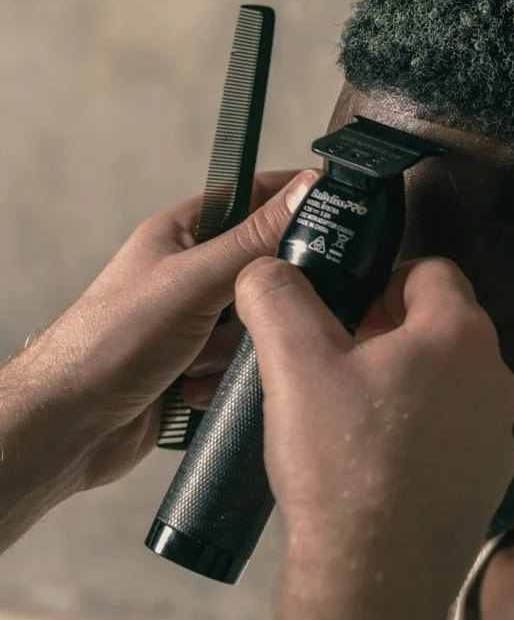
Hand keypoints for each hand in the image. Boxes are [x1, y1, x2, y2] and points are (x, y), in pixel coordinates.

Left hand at [1, 168, 319, 518]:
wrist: (67, 428)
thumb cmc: (106, 342)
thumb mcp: (192, 281)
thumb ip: (253, 239)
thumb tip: (307, 191)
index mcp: (180, 234)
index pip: (251, 198)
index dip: (293, 200)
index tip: (340, 210)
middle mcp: (188, 275)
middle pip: (263, 267)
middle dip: (273, 292)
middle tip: (285, 305)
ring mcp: (192, 324)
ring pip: (257, 321)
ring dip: (245, 345)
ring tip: (214, 358)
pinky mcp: (196, 370)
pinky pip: (241, 365)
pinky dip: (231, 379)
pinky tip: (204, 387)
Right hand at [235, 255, 513, 609]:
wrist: (374, 581)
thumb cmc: (340, 462)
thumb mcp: (292, 363)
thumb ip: (278, 297)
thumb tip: (267, 269)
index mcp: (459, 335)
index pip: (431, 271)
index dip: (381, 282)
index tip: (341, 314)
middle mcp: (495, 379)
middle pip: (441, 328)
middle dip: (388, 334)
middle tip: (334, 362)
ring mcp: (498, 436)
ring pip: (447, 384)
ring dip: (403, 385)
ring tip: (346, 417)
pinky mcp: (488, 485)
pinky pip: (452, 436)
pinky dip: (418, 436)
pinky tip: (372, 466)